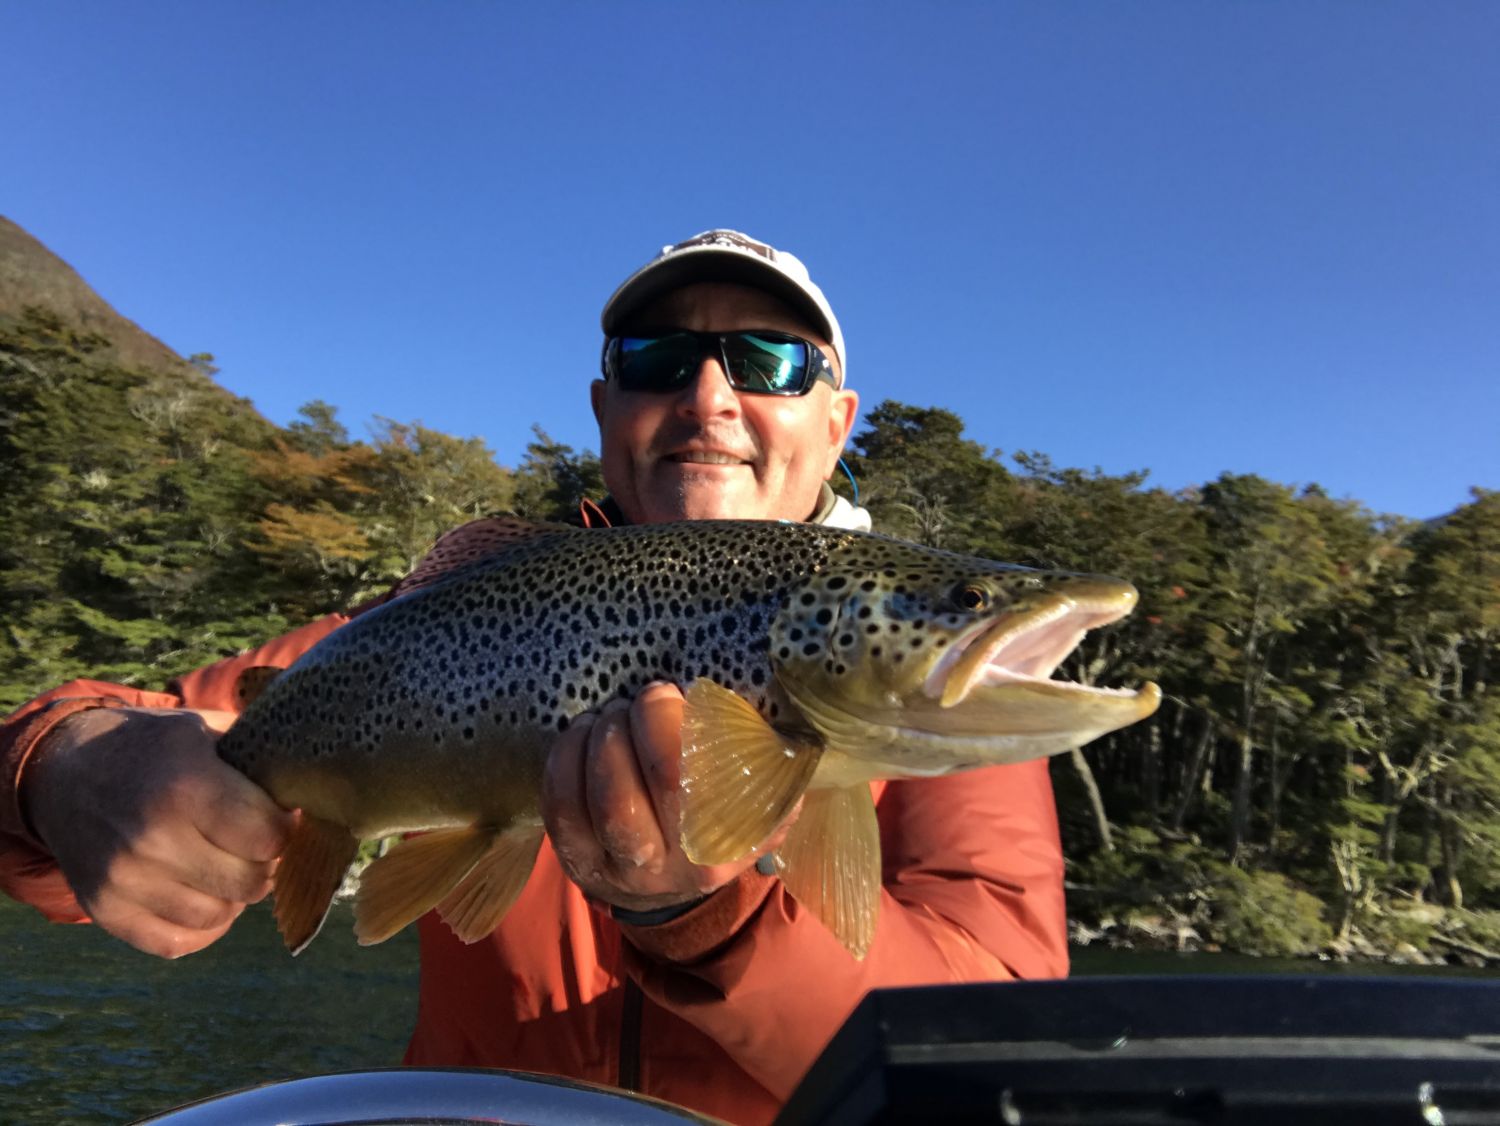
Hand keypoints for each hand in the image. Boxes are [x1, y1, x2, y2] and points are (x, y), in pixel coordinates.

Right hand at [22, 707, 294, 958]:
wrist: (65, 770)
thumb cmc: (154, 749)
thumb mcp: (204, 732)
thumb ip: (259, 761)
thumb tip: (319, 791)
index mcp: (185, 784)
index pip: (268, 838)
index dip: (284, 830)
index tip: (279, 819)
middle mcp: (151, 837)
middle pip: (250, 882)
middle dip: (263, 865)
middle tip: (252, 846)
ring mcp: (124, 879)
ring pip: (218, 917)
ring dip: (232, 896)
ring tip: (224, 865)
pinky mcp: (104, 910)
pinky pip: (176, 943)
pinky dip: (200, 927)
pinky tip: (201, 893)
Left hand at [542, 682, 793, 914]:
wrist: (678, 887)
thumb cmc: (722, 818)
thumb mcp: (761, 799)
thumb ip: (767, 759)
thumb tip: (766, 710)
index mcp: (717, 845)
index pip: (677, 777)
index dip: (660, 722)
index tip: (664, 692)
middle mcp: (666, 867)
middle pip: (623, 795)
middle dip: (620, 729)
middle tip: (629, 702)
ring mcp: (617, 870)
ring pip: (592, 803)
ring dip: (591, 743)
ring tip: (605, 716)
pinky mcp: (578, 864)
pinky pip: (560, 811)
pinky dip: (563, 763)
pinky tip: (579, 736)